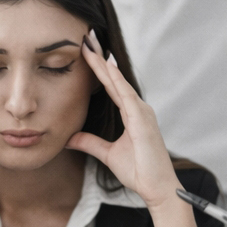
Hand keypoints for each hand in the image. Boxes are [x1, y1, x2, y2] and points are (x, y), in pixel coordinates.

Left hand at [66, 31, 179, 207]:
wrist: (156, 188)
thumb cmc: (138, 171)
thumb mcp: (108, 154)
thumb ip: (90, 143)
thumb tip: (69, 137)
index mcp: (131, 113)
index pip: (111, 86)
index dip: (98, 69)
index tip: (86, 51)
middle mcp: (138, 108)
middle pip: (115, 79)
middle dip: (100, 59)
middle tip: (87, 38)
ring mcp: (142, 112)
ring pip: (119, 83)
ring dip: (104, 65)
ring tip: (91, 47)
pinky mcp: (142, 120)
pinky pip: (126, 97)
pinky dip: (116, 81)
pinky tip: (106, 67)